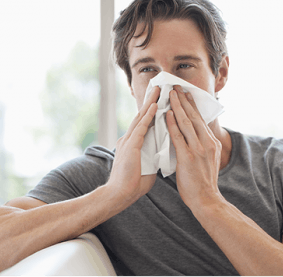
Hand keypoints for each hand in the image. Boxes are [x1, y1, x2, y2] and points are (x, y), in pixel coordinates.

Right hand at [107, 86, 159, 203]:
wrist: (120, 194)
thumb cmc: (133, 184)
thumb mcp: (147, 166)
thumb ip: (153, 155)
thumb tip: (163, 152)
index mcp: (133, 144)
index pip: (143, 123)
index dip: (150, 111)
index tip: (158, 100)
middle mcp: (129, 139)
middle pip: (141, 116)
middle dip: (150, 101)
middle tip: (158, 87)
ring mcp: (129, 141)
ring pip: (141, 118)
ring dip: (150, 103)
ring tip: (158, 90)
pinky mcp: (131, 146)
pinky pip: (142, 128)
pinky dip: (148, 116)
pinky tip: (155, 106)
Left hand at [166, 85, 222, 207]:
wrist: (207, 200)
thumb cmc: (203, 183)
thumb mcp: (207, 161)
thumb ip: (201, 147)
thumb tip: (192, 138)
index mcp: (212, 143)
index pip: (200, 120)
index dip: (191, 106)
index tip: (185, 94)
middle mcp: (207, 143)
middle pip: (194, 117)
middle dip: (184, 101)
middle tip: (176, 87)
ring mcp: (199, 149)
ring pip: (186, 123)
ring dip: (177, 106)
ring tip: (170, 94)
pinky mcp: (189, 157)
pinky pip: (179, 136)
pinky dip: (173, 124)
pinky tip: (167, 114)